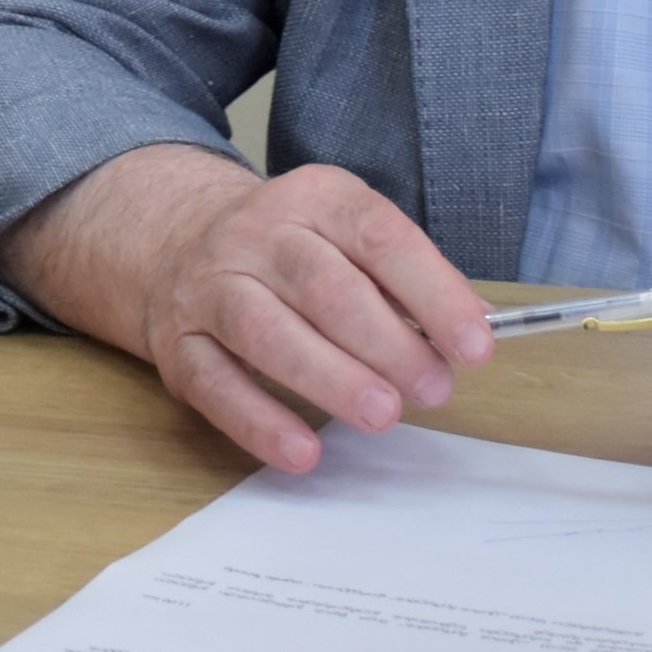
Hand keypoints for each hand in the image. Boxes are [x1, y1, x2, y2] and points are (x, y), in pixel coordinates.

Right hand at [3, 147, 496, 474]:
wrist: (175, 240)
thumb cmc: (290, 252)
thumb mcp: (348, 238)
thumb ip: (406, 280)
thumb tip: (474, 330)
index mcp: (314, 198)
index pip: (380, 237)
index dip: (433, 293)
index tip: (475, 348)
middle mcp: (256, 235)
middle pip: (325, 287)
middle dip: (387, 343)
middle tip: (433, 389)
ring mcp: (209, 286)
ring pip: (266, 331)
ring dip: (330, 378)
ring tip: (383, 415)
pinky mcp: (178, 344)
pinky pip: (216, 385)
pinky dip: (259, 422)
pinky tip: (303, 452)